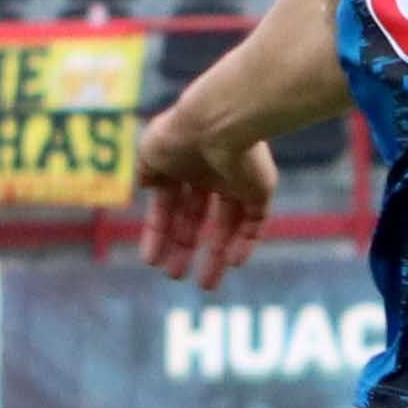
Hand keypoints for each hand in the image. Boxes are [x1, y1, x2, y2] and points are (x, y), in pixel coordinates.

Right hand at [135, 105, 274, 287]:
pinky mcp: (261, 189)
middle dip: (184, 248)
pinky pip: (255, 222)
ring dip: (215, 256)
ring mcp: (236, 182)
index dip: (159, 234)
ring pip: (227, 226)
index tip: (151, 261)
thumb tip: (147, 187)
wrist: (219, 122)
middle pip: (196, 219)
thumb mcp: (149, 152)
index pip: (168, 206)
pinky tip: (232, 263)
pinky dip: (244, 243)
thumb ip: (148, 171)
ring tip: (206, 285)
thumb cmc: (179, 136)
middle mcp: (208, 174)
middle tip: (174, 277)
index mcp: (180, 165)